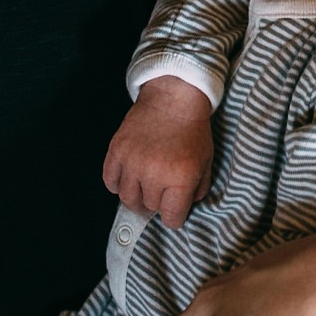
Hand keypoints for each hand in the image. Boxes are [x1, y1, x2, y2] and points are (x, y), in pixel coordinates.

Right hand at [102, 76, 213, 227]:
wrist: (174, 96)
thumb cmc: (193, 129)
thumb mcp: (206, 161)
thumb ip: (199, 189)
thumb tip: (186, 206)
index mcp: (180, 178)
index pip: (172, 219)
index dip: (175, 217)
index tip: (175, 211)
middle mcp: (154, 173)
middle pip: (149, 208)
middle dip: (158, 203)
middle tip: (162, 191)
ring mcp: (133, 162)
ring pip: (127, 198)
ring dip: (137, 197)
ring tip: (145, 189)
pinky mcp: (117, 150)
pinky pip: (110, 181)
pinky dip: (117, 183)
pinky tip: (128, 177)